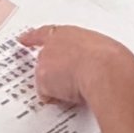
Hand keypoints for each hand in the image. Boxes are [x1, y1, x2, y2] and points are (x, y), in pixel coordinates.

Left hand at [19, 24, 133, 108]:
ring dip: (58, 85)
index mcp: (67, 32)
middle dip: (55, 71)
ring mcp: (44, 63)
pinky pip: (47, 95)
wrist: (106, 70)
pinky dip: (57, 99)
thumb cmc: (110, 59)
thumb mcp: (101, 47)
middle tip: (74, 80)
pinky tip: (73, 97)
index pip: (44, 33)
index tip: (23, 39)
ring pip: (46, 79)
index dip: (32, 37)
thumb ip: (89, 52)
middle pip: (44, 60)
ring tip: (80, 88)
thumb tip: (95, 62)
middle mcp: (52, 45)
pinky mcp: (43, 81)